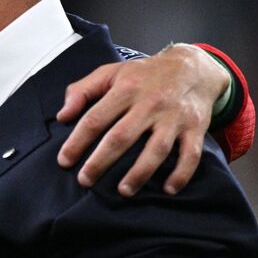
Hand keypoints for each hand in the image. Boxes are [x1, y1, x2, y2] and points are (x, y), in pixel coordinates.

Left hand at [55, 44, 230, 196]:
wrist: (192, 66)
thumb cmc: (144, 74)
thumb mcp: (110, 73)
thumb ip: (82, 91)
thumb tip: (62, 116)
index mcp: (126, 89)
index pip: (96, 118)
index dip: (77, 142)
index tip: (64, 161)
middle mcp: (150, 103)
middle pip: (121, 137)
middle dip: (101, 162)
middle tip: (85, 180)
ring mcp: (174, 117)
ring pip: (156, 149)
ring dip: (139, 173)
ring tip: (123, 191)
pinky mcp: (196, 127)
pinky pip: (190, 155)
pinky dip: (181, 174)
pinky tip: (168, 189)